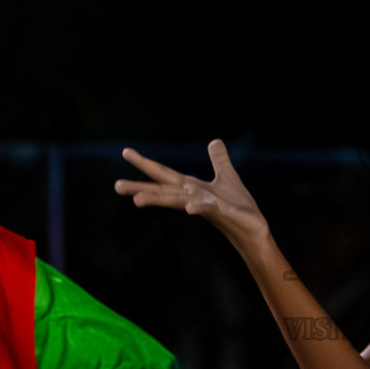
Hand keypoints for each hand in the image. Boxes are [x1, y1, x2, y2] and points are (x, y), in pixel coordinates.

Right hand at [115, 141, 268, 250]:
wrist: (253, 227)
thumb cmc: (239, 205)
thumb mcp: (227, 175)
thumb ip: (219, 159)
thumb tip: (215, 141)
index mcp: (191, 188)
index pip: (164, 174)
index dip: (145, 163)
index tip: (125, 151)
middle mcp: (192, 196)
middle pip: (162, 190)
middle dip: (140, 187)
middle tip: (116, 185)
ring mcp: (205, 205)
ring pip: (177, 200)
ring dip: (158, 199)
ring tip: (137, 199)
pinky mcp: (221, 211)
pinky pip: (207, 208)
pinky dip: (198, 207)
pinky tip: (190, 208)